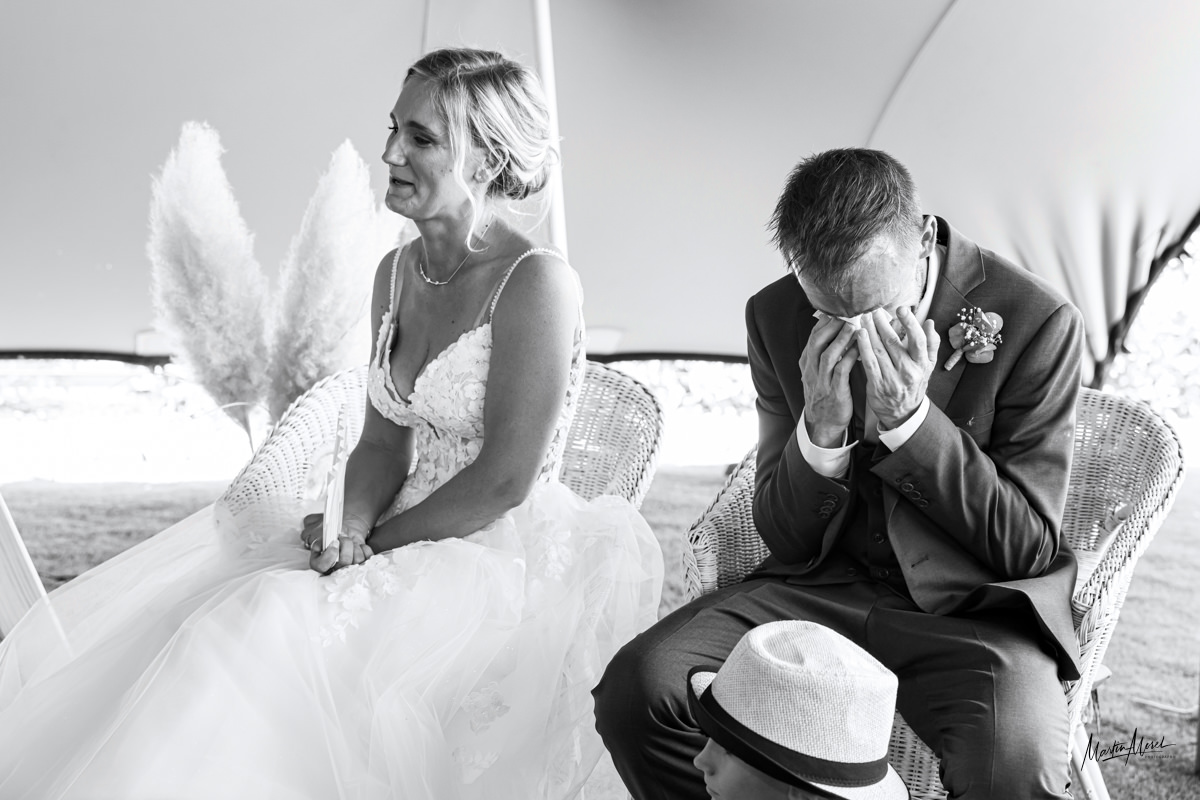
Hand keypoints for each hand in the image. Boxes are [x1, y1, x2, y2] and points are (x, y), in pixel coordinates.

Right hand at [301, 513, 373, 573]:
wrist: (348, 526)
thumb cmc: (333, 529)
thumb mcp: (319, 529)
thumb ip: (314, 534)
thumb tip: (316, 537)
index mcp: (319, 561)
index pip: (320, 566)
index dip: (328, 556)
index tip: (335, 543)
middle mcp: (334, 567)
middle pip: (342, 564)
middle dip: (346, 545)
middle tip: (344, 536)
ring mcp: (348, 567)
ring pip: (356, 561)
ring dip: (355, 546)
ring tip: (351, 540)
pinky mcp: (362, 564)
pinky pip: (366, 560)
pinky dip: (365, 549)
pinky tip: (360, 545)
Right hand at [799, 314, 858, 446]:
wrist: (823, 423)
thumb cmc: (825, 395)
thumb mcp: (817, 374)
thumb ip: (822, 356)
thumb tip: (835, 334)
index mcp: (807, 365)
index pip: (812, 339)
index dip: (822, 324)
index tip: (834, 312)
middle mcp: (811, 371)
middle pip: (816, 343)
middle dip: (830, 328)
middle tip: (844, 315)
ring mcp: (822, 382)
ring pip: (828, 356)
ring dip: (840, 340)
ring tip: (853, 327)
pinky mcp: (835, 392)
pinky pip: (841, 371)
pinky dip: (850, 358)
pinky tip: (859, 349)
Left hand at [856, 307, 938, 428]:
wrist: (904, 413)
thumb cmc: (914, 384)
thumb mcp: (928, 366)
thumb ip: (931, 343)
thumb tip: (929, 322)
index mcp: (922, 364)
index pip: (918, 340)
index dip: (910, 323)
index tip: (901, 309)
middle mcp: (908, 372)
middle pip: (893, 343)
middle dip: (882, 324)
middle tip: (874, 311)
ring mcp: (892, 379)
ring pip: (879, 350)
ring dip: (870, 332)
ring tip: (864, 318)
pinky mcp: (877, 385)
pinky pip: (868, 363)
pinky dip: (863, 347)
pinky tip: (859, 335)